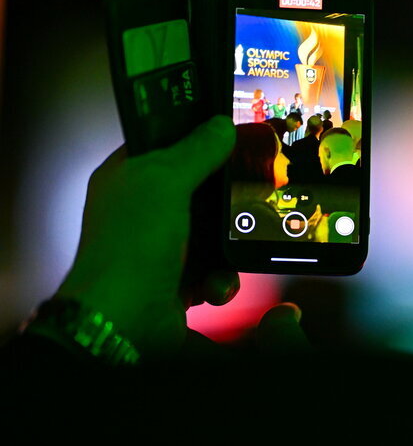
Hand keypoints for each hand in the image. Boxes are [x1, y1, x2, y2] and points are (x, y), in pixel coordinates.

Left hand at [55, 116, 236, 355]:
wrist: (126, 320)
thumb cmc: (134, 243)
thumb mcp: (166, 181)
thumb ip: (196, 150)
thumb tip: (221, 125)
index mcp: (127, 178)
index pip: (163, 144)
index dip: (193, 135)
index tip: (231, 132)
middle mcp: (142, 210)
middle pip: (197, 188)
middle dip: (225, 195)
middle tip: (255, 188)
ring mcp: (161, 247)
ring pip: (213, 230)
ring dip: (228, 243)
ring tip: (234, 248)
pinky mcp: (179, 279)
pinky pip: (214, 268)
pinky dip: (222, 278)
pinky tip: (217, 284)